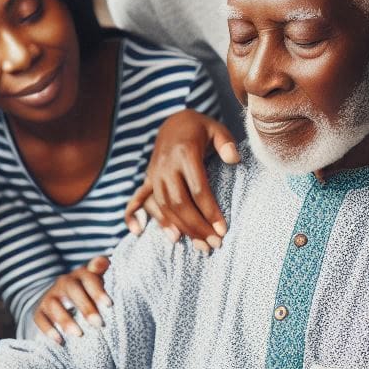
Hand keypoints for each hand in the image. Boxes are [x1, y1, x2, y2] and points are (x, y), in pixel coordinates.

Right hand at [33, 256, 111, 344]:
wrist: (64, 295)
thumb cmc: (89, 289)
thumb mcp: (97, 278)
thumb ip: (101, 270)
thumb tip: (104, 261)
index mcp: (81, 275)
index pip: (89, 279)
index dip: (97, 291)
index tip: (109, 305)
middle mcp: (64, 283)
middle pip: (72, 291)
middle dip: (85, 307)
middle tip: (98, 324)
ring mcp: (50, 296)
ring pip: (54, 305)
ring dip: (65, 320)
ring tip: (78, 334)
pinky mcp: (39, 311)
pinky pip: (40, 319)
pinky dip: (48, 330)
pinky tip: (60, 341)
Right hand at [124, 110, 238, 253]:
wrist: (174, 122)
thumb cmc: (200, 130)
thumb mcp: (217, 129)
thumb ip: (226, 143)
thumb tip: (234, 160)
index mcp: (185, 153)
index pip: (198, 189)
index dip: (210, 212)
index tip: (222, 230)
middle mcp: (166, 165)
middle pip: (180, 203)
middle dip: (197, 227)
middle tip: (214, 244)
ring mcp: (154, 173)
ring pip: (164, 206)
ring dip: (180, 228)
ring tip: (199, 246)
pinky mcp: (148, 179)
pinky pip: (139, 199)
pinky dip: (135, 216)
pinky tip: (138, 233)